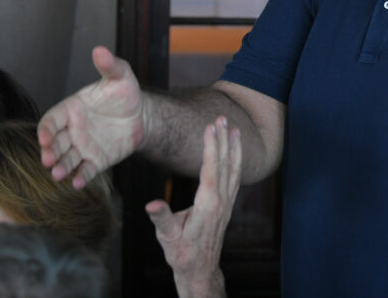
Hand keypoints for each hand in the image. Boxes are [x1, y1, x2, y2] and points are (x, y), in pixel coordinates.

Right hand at [37, 46, 144, 187]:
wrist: (141, 115)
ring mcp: (82, 147)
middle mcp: (72, 130)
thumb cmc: (125, 93)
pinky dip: (80, 177)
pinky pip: (85, 170)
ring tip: (58, 175)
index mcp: (71, 109)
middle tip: (48, 160)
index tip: (44, 138)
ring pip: (66, 159)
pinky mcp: (96, 161)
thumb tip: (100, 49)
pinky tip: (77, 183)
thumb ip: (109, 65)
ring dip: (60, 167)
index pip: (51, 121)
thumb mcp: (120, 76)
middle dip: (49, 152)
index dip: (45, 130)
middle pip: (54, 143)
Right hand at [146, 117, 241, 297]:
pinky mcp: (227, 204)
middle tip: (222, 117)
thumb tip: (152, 204)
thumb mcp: (168, 237)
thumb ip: (162, 218)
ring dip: (233, 146)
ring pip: (234, 169)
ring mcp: (227, 202)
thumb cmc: (182, 253)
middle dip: (224, 139)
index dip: (211, 147)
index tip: (210, 127)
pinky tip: (235, 150)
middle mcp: (221, 201)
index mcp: (208, 205)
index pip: (211, 169)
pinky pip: (235, 177)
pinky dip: (236, 160)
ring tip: (233, 127)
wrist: (200, 269)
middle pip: (225, 164)